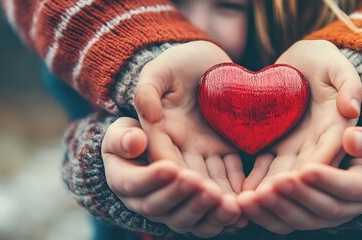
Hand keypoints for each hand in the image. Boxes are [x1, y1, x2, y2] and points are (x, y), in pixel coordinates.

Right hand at [102, 117, 241, 237]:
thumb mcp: (124, 125)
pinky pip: (207, 218)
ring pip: (186, 218)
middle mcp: (145, 199)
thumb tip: (134, 141)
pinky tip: (239, 209)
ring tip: (227, 204)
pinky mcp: (196, 204)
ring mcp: (173, 205)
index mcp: (122, 177)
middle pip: (160, 207)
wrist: (159, 132)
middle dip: (181, 197)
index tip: (170, 168)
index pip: (132, 183)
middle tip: (200, 186)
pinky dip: (222, 216)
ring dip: (207, 212)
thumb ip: (125, 133)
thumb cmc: (139, 130)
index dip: (151, 178)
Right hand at [135, 41, 244, 193]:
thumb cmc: (177, 63)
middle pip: (187, 180)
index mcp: (158, 134)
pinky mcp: (224, 147)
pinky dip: (238, 184)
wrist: (202, 59)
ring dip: (221, 197)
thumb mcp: (159, 70)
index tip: (186, 181)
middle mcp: (180, 148)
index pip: (163, 160)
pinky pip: (231, 170)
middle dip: (201, 195)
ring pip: (211, 180)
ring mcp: (203, 150)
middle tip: (216, 202)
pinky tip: (250, 196)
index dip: (172, 174)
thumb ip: (147, 90)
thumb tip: (147, 114)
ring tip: (235, 208)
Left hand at [238, 126, 361, 233]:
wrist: (360, 170)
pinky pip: (283, 224)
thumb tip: (352, 139)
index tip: (307, 169)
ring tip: (253, 197)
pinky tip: (245, 204)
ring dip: (275, 209)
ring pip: (299, 221)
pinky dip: (264, 216)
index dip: (328, 180)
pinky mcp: (303, 218)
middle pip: (322, 208)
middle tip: (276, 182)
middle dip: (297, 196)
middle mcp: (347, 210)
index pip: (349, 188)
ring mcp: (323, 218)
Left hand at [241, 40, 361, 190]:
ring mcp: (297, 148)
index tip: (301, 177)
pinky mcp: (277, 147)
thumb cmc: (321, 59)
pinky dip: (256, 180)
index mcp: (338, 127)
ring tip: (249, 200)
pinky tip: (241, 193)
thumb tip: (352, 108)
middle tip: (266, 197)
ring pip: (284, 175)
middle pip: (305, 172)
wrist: (300, 61)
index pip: (331, 152)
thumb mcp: (336, 63)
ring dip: (269, 190)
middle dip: (288, 187)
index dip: (317, 167)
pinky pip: (267, 167)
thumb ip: (349, 83)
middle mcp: (318, 144)